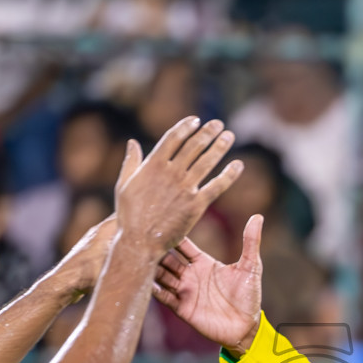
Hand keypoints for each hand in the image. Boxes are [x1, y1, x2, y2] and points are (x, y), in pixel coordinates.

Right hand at [115, 117, 241, 256]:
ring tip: (229, 135)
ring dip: (220, 146)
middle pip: (193, 146)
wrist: (139, 242)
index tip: (196, 120)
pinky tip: (238, 165)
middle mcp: (171, 173)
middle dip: (207, 132)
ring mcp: (185, 188)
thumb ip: (131, 162)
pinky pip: (217, 186)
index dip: (186, 126)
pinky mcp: (196, 205)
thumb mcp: (124, 185)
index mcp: (153, 165)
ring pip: (207, 161)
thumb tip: (132, 143)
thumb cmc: (129, 216)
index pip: (173, 138)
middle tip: (218, 124)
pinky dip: (229, 175)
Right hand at [153, 214, 264, 355]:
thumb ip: (251, 242)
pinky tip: (147, 282)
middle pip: (168, 259)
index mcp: (204, 263)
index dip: (173, 234)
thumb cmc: (249, 297)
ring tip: (139, 257)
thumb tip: (258, 217)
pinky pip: (164, 297)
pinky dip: (155, 290)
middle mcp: (190, 275)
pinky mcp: (182, 308)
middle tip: (142, 238)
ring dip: (152, 268)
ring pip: (162, 276)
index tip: (162, 221)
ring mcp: (185, 291)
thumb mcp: (250, 267)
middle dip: (157, 250)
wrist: (246, 327)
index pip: (182, 245)